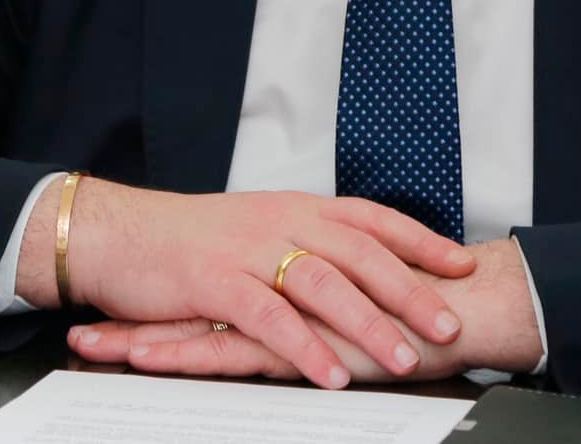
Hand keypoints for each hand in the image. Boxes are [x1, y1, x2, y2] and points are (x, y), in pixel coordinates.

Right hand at [17, 179, 473, 388]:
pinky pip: (269, 317)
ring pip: (322, 284)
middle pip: (358, 252)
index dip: (418, 240)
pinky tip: (328, 373)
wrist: (119, 232)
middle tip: (446, 323)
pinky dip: (304, 347)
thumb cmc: (188, 240)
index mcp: (294, 206)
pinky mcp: (215, 283)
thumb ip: (304, 244)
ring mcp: (248, 250)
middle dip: (409, 289)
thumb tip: (358, 267)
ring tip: (401, 359)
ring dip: (367, 323)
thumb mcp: (256, 229)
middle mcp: (278, 221)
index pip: (370, 218)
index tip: (461, 262)